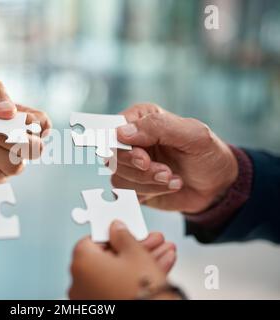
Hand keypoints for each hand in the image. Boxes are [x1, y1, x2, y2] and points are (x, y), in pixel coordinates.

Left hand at [69, 222, 176, 299]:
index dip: (113, 235)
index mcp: (81, 262)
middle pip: (108, 258)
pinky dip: (134, 280)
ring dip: (139, 263)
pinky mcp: (102, 307)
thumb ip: (123, 236)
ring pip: (116, 273)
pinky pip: (117, 288)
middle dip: (134, 249)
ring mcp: (89, 298)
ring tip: (163, 255)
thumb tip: (116, 229)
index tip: (128, 233)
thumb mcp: (136, 253)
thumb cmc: (140, 290)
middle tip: (152, 243)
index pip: (93, 240)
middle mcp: (79, 282)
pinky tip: (157, 271)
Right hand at [113, 103, 237, 212]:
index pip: (114, 130)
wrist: (217, 186)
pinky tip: (168, 187)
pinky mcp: (132, 185)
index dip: (123, 147)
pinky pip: (125, 193)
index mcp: (141, 119)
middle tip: (166, 172)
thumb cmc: (208, 154)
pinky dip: (148, 193)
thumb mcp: (193, 134)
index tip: (144, 159)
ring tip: (172, 179)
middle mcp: (132, 141)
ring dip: (148, 182)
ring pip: (118, 178)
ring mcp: (130, 164)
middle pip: (113, 157)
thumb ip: (158, 127)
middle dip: (141, 169)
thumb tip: (121, 133)